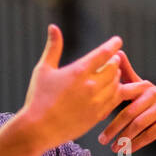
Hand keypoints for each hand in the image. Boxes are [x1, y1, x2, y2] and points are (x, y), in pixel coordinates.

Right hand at [16, 24, 122, 153]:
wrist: (38, 129)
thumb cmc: (37, 98)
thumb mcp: (43, 70)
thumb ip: (53, 48)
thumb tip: (53, 27)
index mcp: (79, 71)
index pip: (104, 53)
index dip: (113, 45)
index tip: (117, 41)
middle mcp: (91, 85)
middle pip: (114, 68)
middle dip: (114, 61)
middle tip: (115, 58)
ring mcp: (96, 101)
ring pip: (117, 84)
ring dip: (117, 77)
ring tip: (115, 73)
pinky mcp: (98, 116)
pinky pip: (115, 101)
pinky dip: (117, 93)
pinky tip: (115, 90)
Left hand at [96, 49, 155, 152]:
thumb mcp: (143, 90)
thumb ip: (128, 75)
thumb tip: (117, 53)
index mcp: (144, 86)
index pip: (121, 96)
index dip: (107, 108)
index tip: (94, 119)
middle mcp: (155, 93)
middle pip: (129, 113)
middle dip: (113, 128)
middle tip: (101, 140)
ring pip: (139, 125)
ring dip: (125, 139)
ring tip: (114, 149)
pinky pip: (150, 134)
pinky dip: (137, 144)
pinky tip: (128, 151)